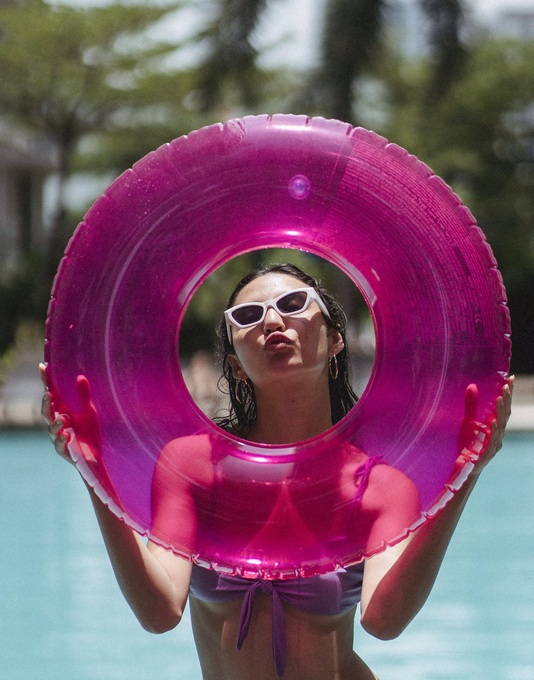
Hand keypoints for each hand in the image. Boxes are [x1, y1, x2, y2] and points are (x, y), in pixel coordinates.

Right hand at [40, 364, 122, 508]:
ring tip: (63, 419)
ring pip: (51, 430)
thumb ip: (84, 396)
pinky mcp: (64, 451)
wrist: (96, 456)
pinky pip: (60, 446)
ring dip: (55, 424)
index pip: (52, 394)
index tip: (43, 366)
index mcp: (62, 411)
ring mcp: (59, 437)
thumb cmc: (89, 433)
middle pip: (46, 412)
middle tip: (49, 394)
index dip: (47, 381)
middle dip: (46, 404)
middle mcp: (58, 423)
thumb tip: (80, 377)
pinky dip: (62, 440)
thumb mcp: (89, 412)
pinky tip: (67, 435)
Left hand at [457, 376, 513, 476]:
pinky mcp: (486, 453)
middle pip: (505, 415)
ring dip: (501, 412)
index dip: (508, 393)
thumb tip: (472, 386)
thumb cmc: (468, 444)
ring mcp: (494, 444)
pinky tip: (492, 421)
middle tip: (505, 385)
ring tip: (499, 398)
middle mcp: (498, 434)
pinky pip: (491, 441)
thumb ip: (471, 405)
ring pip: (501, 426)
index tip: (510, 378)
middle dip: (507, 400)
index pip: (504, 407)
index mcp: (495, 426)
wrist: (463, 467)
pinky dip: (493, 430)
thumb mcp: (467, 421)